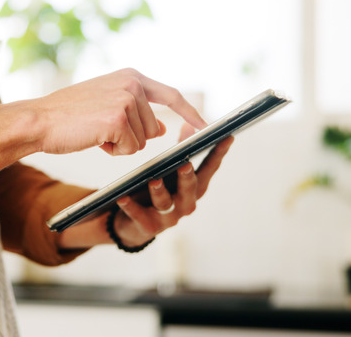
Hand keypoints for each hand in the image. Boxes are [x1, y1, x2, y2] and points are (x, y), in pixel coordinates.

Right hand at [32, 68, 206, 155]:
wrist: (39, 120)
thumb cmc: (67, 115)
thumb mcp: (106, 106)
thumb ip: (136, 111)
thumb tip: (161, 128)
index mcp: (130, 76)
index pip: (171, 96)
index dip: (190, 113)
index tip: (206, 126)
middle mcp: (132, 83)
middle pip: (153, 127)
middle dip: (130, 138)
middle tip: (100, 130)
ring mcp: (127, 100)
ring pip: (142, 141)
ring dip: (120, 145)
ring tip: (94, 131)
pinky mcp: (119, 119)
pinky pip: (130, 150)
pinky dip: (113, 152)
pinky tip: (93, 139)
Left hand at [112, 135, 233, 247]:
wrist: (134, 225)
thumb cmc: (156, 192)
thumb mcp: (170, 171)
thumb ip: (180, 151)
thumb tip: (189, 125)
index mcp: (194, 188)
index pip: (209, 169)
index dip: (218, 154)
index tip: (227, 137)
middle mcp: (185, 203)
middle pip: (190, 189)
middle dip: (187, 177)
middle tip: (185, 163)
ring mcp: (168, 217)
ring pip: (165, 203)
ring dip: (160, 191)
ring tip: (154, 180)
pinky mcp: (148, 226)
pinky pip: (139, 215)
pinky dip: (131, 206)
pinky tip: (123, 197)